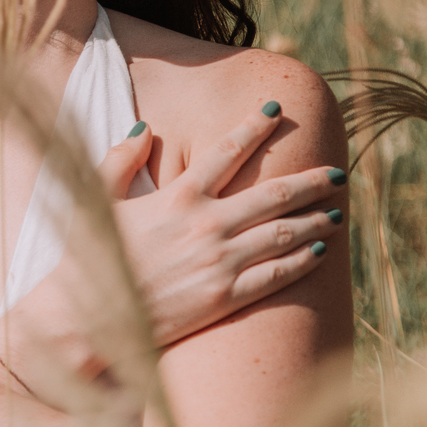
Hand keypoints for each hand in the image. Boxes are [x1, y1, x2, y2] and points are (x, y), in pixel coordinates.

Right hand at [106, 103, 345, 346]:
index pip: (226, 151)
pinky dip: (302, 260)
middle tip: (336, 172)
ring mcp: (218, 262)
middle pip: (271, 194)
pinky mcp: (224, 297)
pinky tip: (321, 251)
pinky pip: (275, 274)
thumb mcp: (98, 199)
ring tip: (338, 210)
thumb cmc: (90, 257)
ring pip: (282, 233)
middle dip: (310, 181)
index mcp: (176, 196)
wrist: (88, 317)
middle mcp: (204, 224)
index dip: (255, 126)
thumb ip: (119, 159)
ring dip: (315, 219)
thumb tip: (144, 128)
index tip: (277, 109)